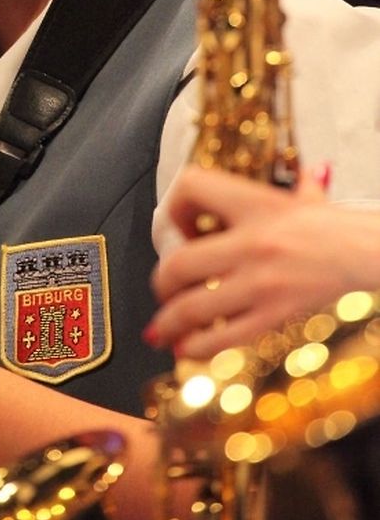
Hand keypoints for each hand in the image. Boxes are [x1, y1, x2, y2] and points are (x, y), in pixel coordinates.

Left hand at [147, 164, 379, 359]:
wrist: (366, 252)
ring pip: (193, 307)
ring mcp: (259, 282)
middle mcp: (249, 242)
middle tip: (161, 287)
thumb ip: (296, 184)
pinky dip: (196, 346)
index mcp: (251, 204)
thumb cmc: (331, 225)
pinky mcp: (272, 314)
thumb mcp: (304, 196)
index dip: (171, 205)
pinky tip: (185, 348)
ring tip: (161, 326)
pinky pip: (223, 337)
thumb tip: (312, 171)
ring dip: (169, 320)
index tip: (175, 225)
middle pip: (178, 262)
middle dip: (160, 280)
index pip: (189, 188)